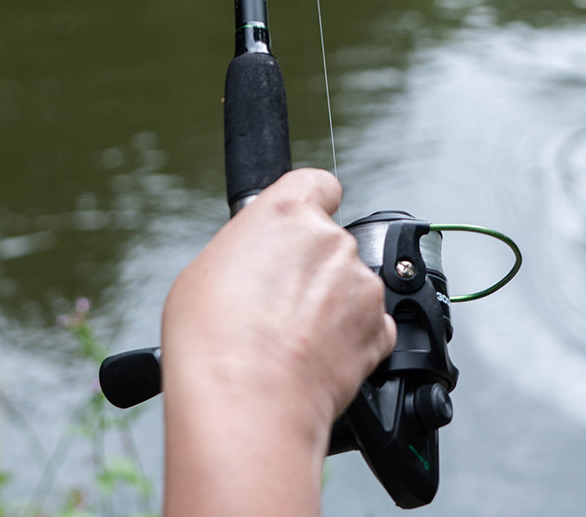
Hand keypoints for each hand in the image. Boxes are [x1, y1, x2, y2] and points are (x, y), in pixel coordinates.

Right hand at [162, 169, 395, 438]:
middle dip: (311, 267)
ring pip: (350, 285)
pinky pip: (368, 325)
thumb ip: (247, 250)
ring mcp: (361, 285)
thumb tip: (256, 262)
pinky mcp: (379, 331)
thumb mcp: (206, 269)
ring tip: (292, 339)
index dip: (311, 203)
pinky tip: (315, 358)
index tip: (301, 222)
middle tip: (278, 302)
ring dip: (331, 304)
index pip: (318, 183)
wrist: (246, 401)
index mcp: (287, 211)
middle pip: (330, 241)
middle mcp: (332, 239)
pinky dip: (349, 339)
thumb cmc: (212, 337)